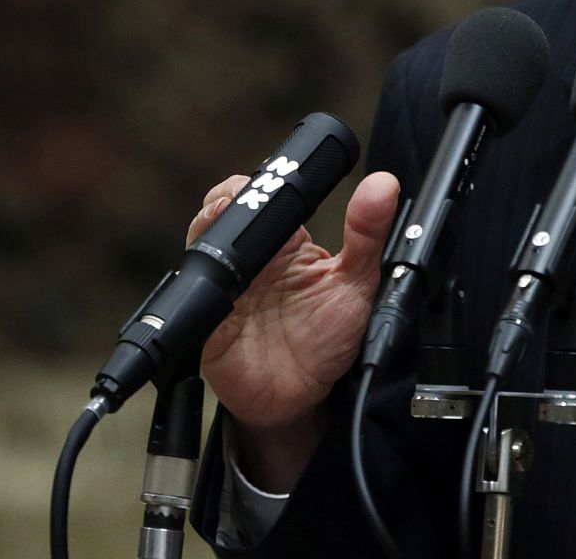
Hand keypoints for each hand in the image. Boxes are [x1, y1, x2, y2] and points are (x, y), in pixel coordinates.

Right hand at [186, 170, 400, 489]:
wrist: (305, 396)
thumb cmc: (329, 337)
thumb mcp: (358, 282)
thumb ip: (368, 233)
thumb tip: (384, 184)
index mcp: (283, 243)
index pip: (260, 195)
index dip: (255, 183)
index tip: (267, 180)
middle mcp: (250, 260)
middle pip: (218, 213)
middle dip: (223, 202)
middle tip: (238, 203)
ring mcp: (225, 288)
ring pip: (199, 247)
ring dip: (206, 233)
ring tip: (227, 232)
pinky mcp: (206, 322)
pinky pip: (191, 298)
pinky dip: (197, 287)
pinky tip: (218, 283)